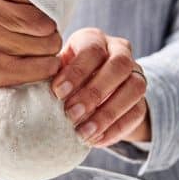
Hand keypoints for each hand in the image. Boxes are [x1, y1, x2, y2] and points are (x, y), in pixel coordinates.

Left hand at [0, 0, 61, 88]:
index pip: (45, 68)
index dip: (51, 64)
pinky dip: (33, 4)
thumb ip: (25, 80)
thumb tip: (57, 70)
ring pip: (43, 21)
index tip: (47, 61)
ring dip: (45, 23)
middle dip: (49, 43)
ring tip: (32, 26)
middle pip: (48, 43)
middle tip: (38, 41)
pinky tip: (22, 8)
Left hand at [51, 28, 150, 146]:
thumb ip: (51, 79)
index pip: (92, 49)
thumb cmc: (65, 79)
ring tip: (84, 133)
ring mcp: (136, 74)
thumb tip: (36, 95)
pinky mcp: (142, 98)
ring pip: (134, 88)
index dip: (76, 71)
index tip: (58, 93)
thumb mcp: (56, 73)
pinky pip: (137, 112)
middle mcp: (120, 51)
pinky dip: (117, 129)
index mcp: (94, 40)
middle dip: (94, 92)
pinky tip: (97, 140)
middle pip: (119, 65)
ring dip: (108, 113)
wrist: (89, 93)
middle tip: (71, 115)